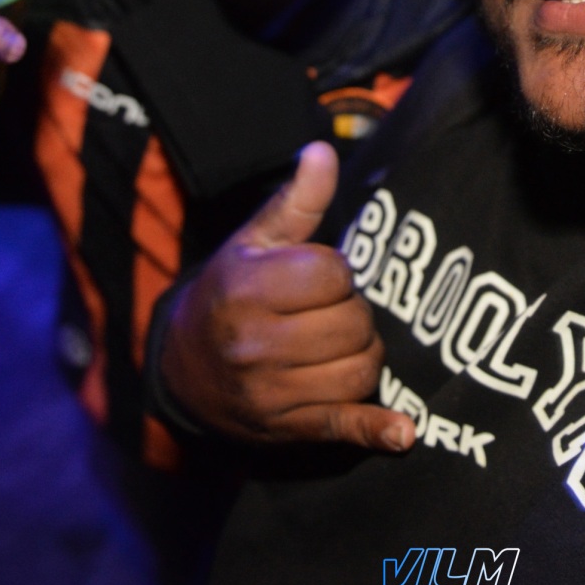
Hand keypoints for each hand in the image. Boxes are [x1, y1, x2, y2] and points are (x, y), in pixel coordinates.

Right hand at [161, 142, 415, 450]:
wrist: (182, 369)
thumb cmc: (229, 293)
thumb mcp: (254, 242)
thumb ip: (296, 201)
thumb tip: (323, 152)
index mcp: (246, 290)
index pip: (334, 275)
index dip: (336, 274)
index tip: (314, 280)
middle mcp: (254, 344)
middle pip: (355, 325)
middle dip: (352, 315)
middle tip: (325, 315)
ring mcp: (270, 393)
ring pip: (360, 372)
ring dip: (362, 358)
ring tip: (334, 347)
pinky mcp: (285, 430)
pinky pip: (343, 429)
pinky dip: (376, 430)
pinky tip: (402, 432)